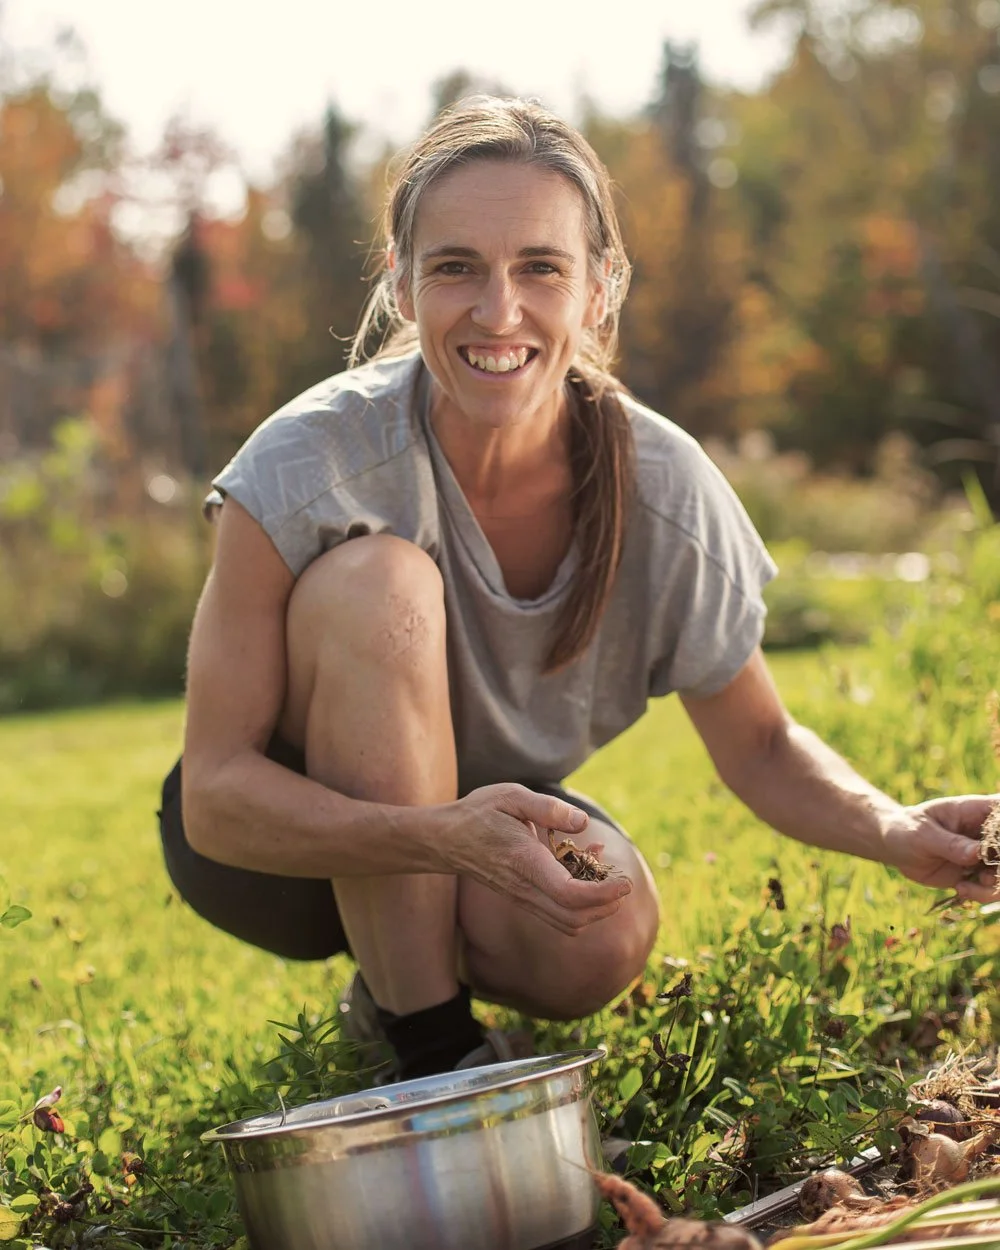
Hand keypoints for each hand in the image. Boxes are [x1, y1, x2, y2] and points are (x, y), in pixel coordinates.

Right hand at [438, 783, 631, 935]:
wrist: (445, 839)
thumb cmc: (478, 813)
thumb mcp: (511, 795)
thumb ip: (548, 808)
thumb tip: (583, 823)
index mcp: (524, 861)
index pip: (569, 894)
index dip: (603, 894)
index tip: (625, 882)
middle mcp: (524, 887)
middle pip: (574, 918)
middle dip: (606, 905)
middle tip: (623, 881)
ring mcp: (522, 897)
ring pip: (567, 922)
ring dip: (595, 907)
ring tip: (607, 876)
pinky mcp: (523, 898)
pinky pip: (557, 912)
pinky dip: (580, 902)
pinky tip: (585, 867)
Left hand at [882, 795, 999, 901]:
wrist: (896, 846)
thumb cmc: (907, 829)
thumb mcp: (923, 834)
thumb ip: (950, 844)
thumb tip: (978, 853)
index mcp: (976, 811)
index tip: (993, 850)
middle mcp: (987, 832)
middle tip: (984, 877)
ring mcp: (986, 853)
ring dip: (994, 885)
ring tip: (966, 886)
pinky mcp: (978, 873)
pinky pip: (992, 887)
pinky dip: (982, 893)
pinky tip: (960, 889)